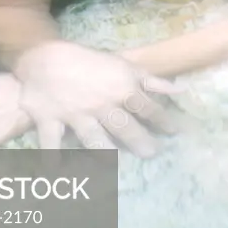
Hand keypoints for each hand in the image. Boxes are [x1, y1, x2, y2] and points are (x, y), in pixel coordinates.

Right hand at [15, 39, 181, 157]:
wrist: (45, 56)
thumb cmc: (90, 63)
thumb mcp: (124, 66)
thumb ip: (151, 82)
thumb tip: (181, 90)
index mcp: (119, 89)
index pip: (146, 106)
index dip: (162, 119)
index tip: (174, 133)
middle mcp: (100, 104)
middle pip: (122, 124)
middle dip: (137, 138)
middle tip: (151, 154)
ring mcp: (75, 114)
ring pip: (91, 134)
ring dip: (102, 148)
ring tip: (112, 164)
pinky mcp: (50, 120)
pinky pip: (50, 140)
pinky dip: (51, 155)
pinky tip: (55, 171)